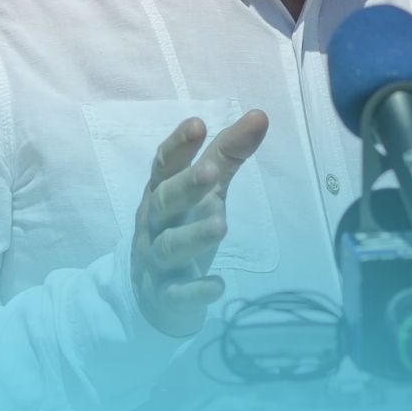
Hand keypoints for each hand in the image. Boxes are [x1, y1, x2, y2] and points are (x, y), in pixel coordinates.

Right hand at [131, 110, 268, 336]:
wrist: (152, 292)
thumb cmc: (183, 221)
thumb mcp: (206, 187)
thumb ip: (229, 152)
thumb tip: (259, 114)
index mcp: (162, 190)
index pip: (165, 164)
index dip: (178, 145)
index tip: (197, 124)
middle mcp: (155, 222)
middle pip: (165, 201)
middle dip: (186, 186)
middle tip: (211, 172)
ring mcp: (157, 260)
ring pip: (170, 246)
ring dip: (193, 236)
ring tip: (221, 226)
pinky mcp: (166, 295)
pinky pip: (177, 294)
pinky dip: (195, 290)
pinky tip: (217, 285)